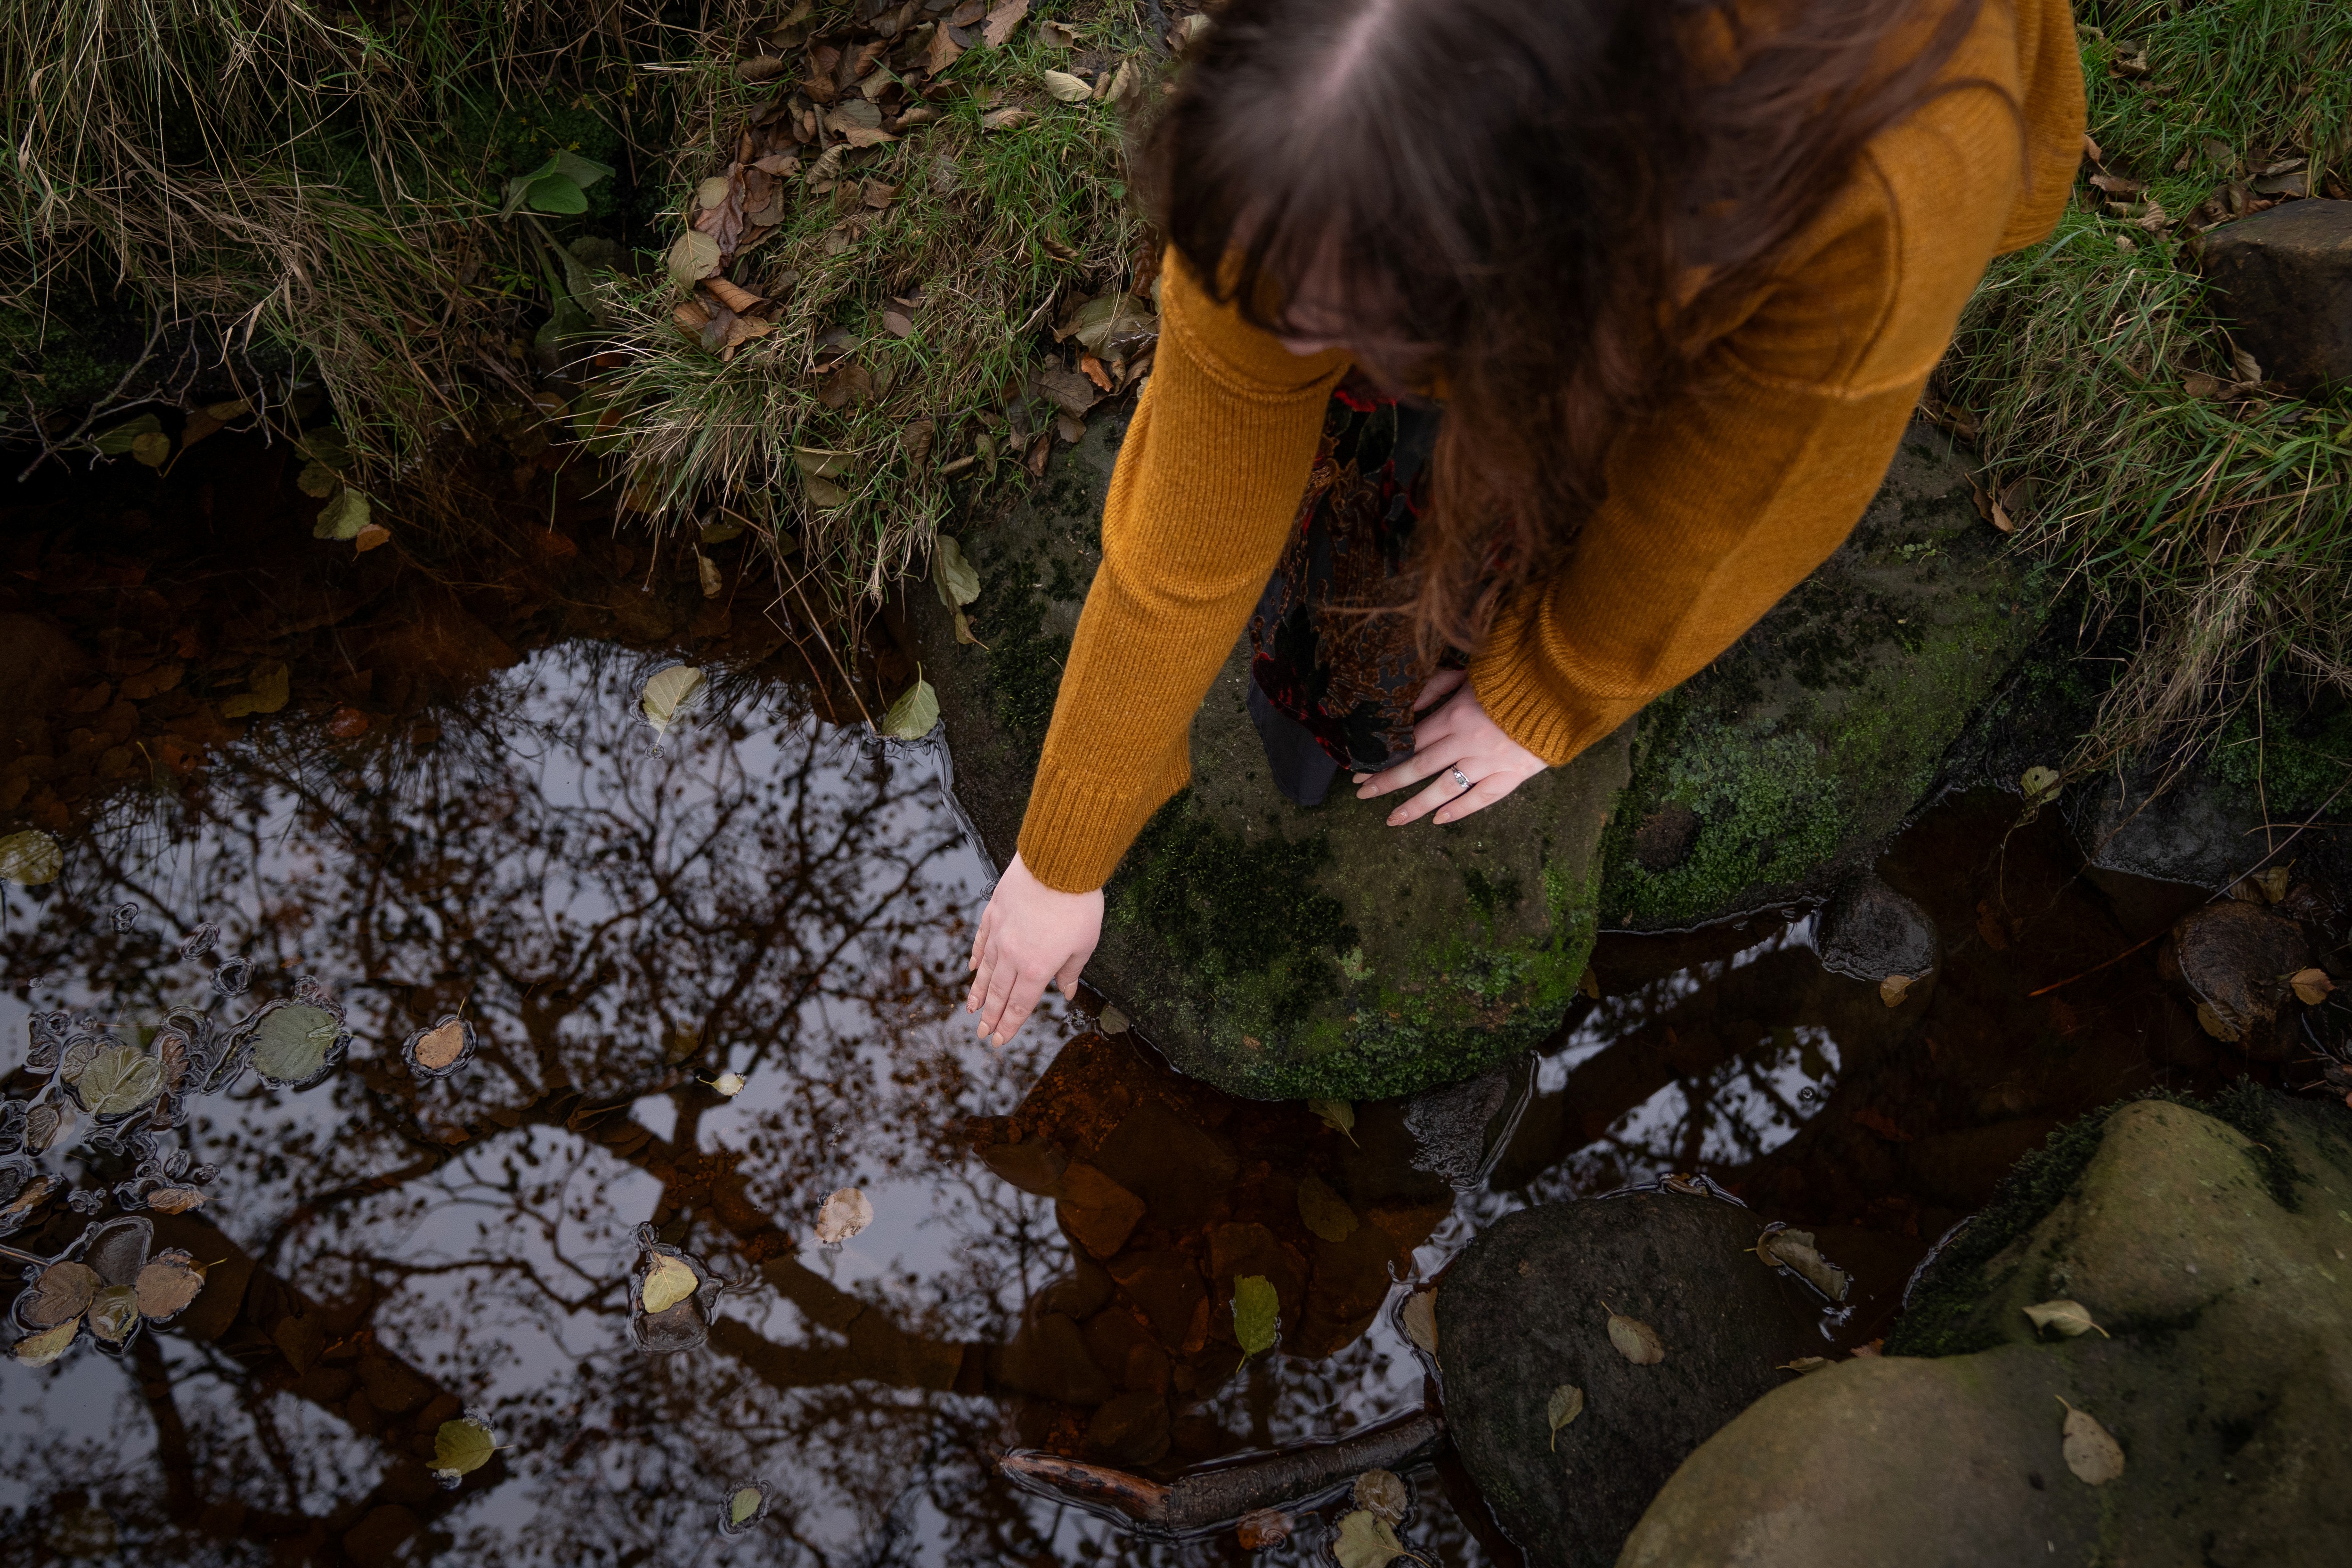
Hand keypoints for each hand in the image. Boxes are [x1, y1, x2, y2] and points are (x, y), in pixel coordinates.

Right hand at [966, 852, 1103, 1046]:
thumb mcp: (1084, 944)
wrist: (1058, 863)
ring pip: (985, 970)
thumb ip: (1071, 971)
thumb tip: (1066, 992)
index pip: (1020, 1005)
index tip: (999, 1040)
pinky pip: (981, 941)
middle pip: (999, 993)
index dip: (1009, 1025)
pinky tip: (971, 968)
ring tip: (971, 1009)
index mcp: (1037, 968)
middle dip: (991, 1016)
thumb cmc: (1078, 904)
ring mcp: (999, 934)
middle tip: (983, 1033)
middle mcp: (1012, 956)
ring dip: (978, 992)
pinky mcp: (994, 913)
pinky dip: (976, 957)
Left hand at [1353, 670, 1548, 826]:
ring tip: (1392, 819)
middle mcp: (1467, 744)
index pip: (1409, 741)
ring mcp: (1490, 763)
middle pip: (1419, 767)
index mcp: (1455, 716)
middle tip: (1362, 794)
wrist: (1564, 687)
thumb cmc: (1516, 674)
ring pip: (1444, 789)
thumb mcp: (1470, 672)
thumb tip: (1408, 706)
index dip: (1384, 756)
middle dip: (1387, 783)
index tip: (1360, 767)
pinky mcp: (1513, 775)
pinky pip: (1482, 798)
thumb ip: (1436, 687)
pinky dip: (1460, 811)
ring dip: (1415, 806)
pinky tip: (1438, 820)